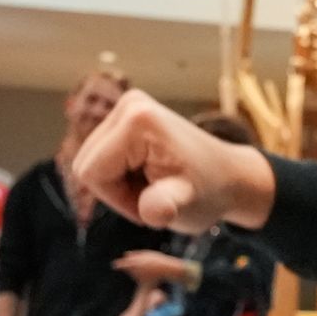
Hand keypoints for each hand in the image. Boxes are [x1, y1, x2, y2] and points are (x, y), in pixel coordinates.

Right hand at [73, 91, 274, 233]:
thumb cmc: (209, 192)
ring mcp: (129, 105)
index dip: (116, 198)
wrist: (229, 176)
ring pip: (92, 161)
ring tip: (154, 185)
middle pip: (87, 163)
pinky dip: (121, 173)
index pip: (91, 172)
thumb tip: (156, 211)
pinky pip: (102, 154)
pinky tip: (149, 174)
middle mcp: (129, 103)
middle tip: (155, 195)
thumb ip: (166, 206)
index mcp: (136, 120)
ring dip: (118, 183)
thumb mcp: (187, 204)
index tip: (152, 202)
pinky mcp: (129, 113)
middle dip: (116, 190)